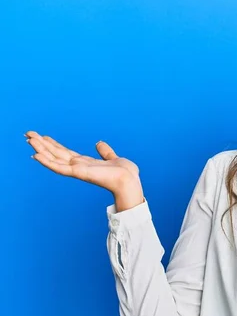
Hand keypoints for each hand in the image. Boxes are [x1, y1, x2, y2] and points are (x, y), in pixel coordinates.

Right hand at [25, 130, 140, 194]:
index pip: (65, 152)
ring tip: (29, 139)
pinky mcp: (79, 173)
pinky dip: (47, 162)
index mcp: (86, 163)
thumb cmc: (125, 173)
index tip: (42, 136)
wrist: (129, 181)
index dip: (53, 145)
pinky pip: (59, 168)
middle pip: (56, 154)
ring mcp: (77, 170)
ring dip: (41, 149)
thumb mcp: (113, 158)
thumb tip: (99, 143)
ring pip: (54, 159)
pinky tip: (36, 155)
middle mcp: (79, 167)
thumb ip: (105, 151)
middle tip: (28, 134)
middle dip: (42, 144)